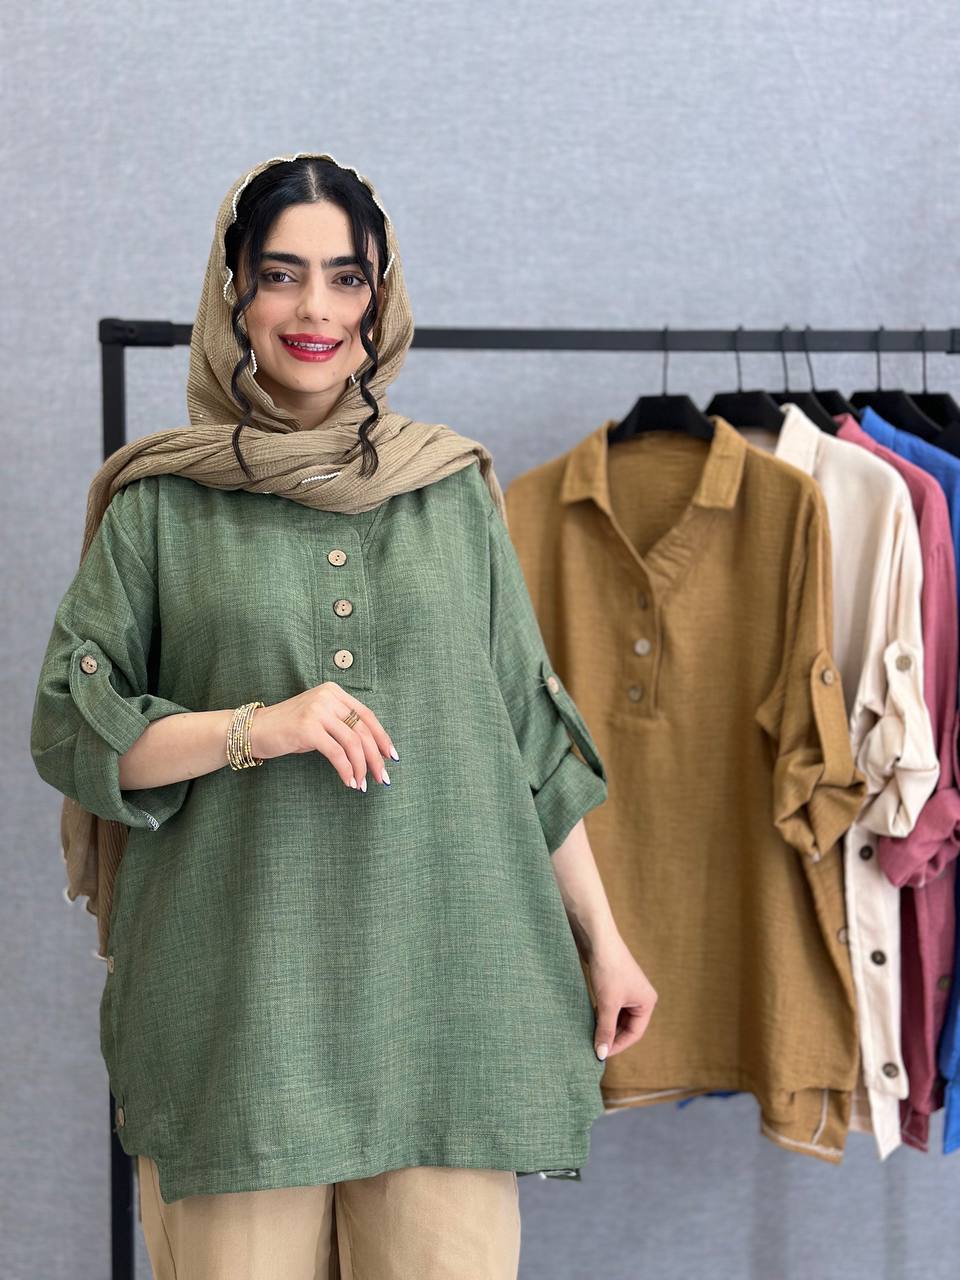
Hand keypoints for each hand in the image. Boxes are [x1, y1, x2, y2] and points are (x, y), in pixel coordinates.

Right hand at [248, 682, 397, 790]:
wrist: (253, 730)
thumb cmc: (288, 729)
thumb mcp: (319, 720)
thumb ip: (342, 726)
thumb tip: (373, 751)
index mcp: (334, 692)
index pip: (367, 715)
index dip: (382, 737)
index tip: (391, 756)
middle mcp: (328, 697)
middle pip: (363, 730)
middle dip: (375, 757)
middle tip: (383, 778)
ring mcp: (317, 711)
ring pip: (352, 743)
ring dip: (361, 767)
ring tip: (363, 784)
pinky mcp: (308, 728)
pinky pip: (336, 753)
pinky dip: (346, 770)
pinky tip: (348, 782)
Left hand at [586, 934, 657, 1060]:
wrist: (597, 938)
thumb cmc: (608, 969)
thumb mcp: (607, 1003)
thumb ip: (605, 1030)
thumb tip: (601, 1054)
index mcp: (647, 1002)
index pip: (635, 1033)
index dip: (618, 1045)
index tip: (600, 1054)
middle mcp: (641, 996)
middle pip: (627, 1026)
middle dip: (611, 1036)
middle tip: (594, 1047)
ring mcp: (628, 990)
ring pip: (617, 1016)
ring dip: (605, 1025)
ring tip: (590, 1035)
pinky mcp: (614, 983)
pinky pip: (610, 1006)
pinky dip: (601, 1014)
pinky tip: (589, 1019)